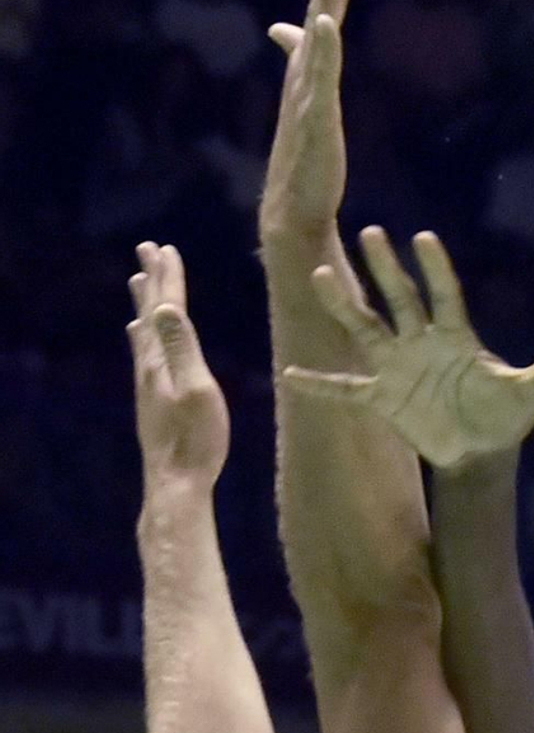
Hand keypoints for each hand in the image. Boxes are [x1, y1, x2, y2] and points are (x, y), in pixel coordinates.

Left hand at [128, 242, 228, 488]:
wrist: (174, 484)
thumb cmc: (195, 442)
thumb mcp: (196, 391)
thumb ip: (181, 349)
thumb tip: (166, 308)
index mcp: (161, 361)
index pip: (165, 309)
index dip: (167, 278)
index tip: (165, 248)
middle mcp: (148, 368)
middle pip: (149, 314)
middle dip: (152, 281)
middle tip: (146, 250)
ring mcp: (147, 385)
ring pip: (143, 333)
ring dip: (143, 305)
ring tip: (137, 284)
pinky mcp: (151, 401)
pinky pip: (144, 354)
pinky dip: (142, 335)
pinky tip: (139, 339)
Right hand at [262, 0, 361, 246]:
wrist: (294, 208)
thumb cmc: (305, 159)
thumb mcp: (310, 102)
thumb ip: (302, 62)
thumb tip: (285, 30)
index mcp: (310, 68)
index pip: (326, 9)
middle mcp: (306, 72)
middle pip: (322, 10)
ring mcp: (308, 93)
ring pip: (318, 37)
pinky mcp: (313, 117)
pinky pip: (318, 77)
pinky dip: (321, 48)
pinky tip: (327, 23)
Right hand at [282, 226, 533, 467]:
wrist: (481, 449)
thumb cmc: (507, 414)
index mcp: (456, 336)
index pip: (444, 295)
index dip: (435, 269)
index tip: (423, 238)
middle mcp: (421, 342)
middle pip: (399, 299)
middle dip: (385, 268)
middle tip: (370, 231)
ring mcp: (398, 366)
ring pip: (366, 329)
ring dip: (344, 305)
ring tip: (320, 274)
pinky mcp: (383, 396)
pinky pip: (345, 389)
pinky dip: (320, 385)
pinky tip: (291, 375)